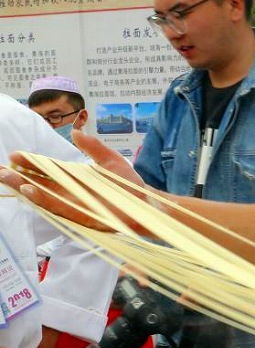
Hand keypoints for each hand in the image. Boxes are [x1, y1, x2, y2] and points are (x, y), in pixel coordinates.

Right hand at [0, 131, 150, 231]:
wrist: (146, 203)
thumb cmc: (129, 184)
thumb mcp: (110, 160)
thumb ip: (93, 147)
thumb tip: (77, 132)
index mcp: (75, 180)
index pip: (47, 171)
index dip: (31, 163)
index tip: (15, 155)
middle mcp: (71, 193)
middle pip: (39, 184)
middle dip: (18, 177)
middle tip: (1, 170)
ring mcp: (74, 204)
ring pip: (43, 196)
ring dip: (24, 187)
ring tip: (9, 177)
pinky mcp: (80, 215)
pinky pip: (57, 207)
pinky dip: (42, 199)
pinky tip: (29, 190)